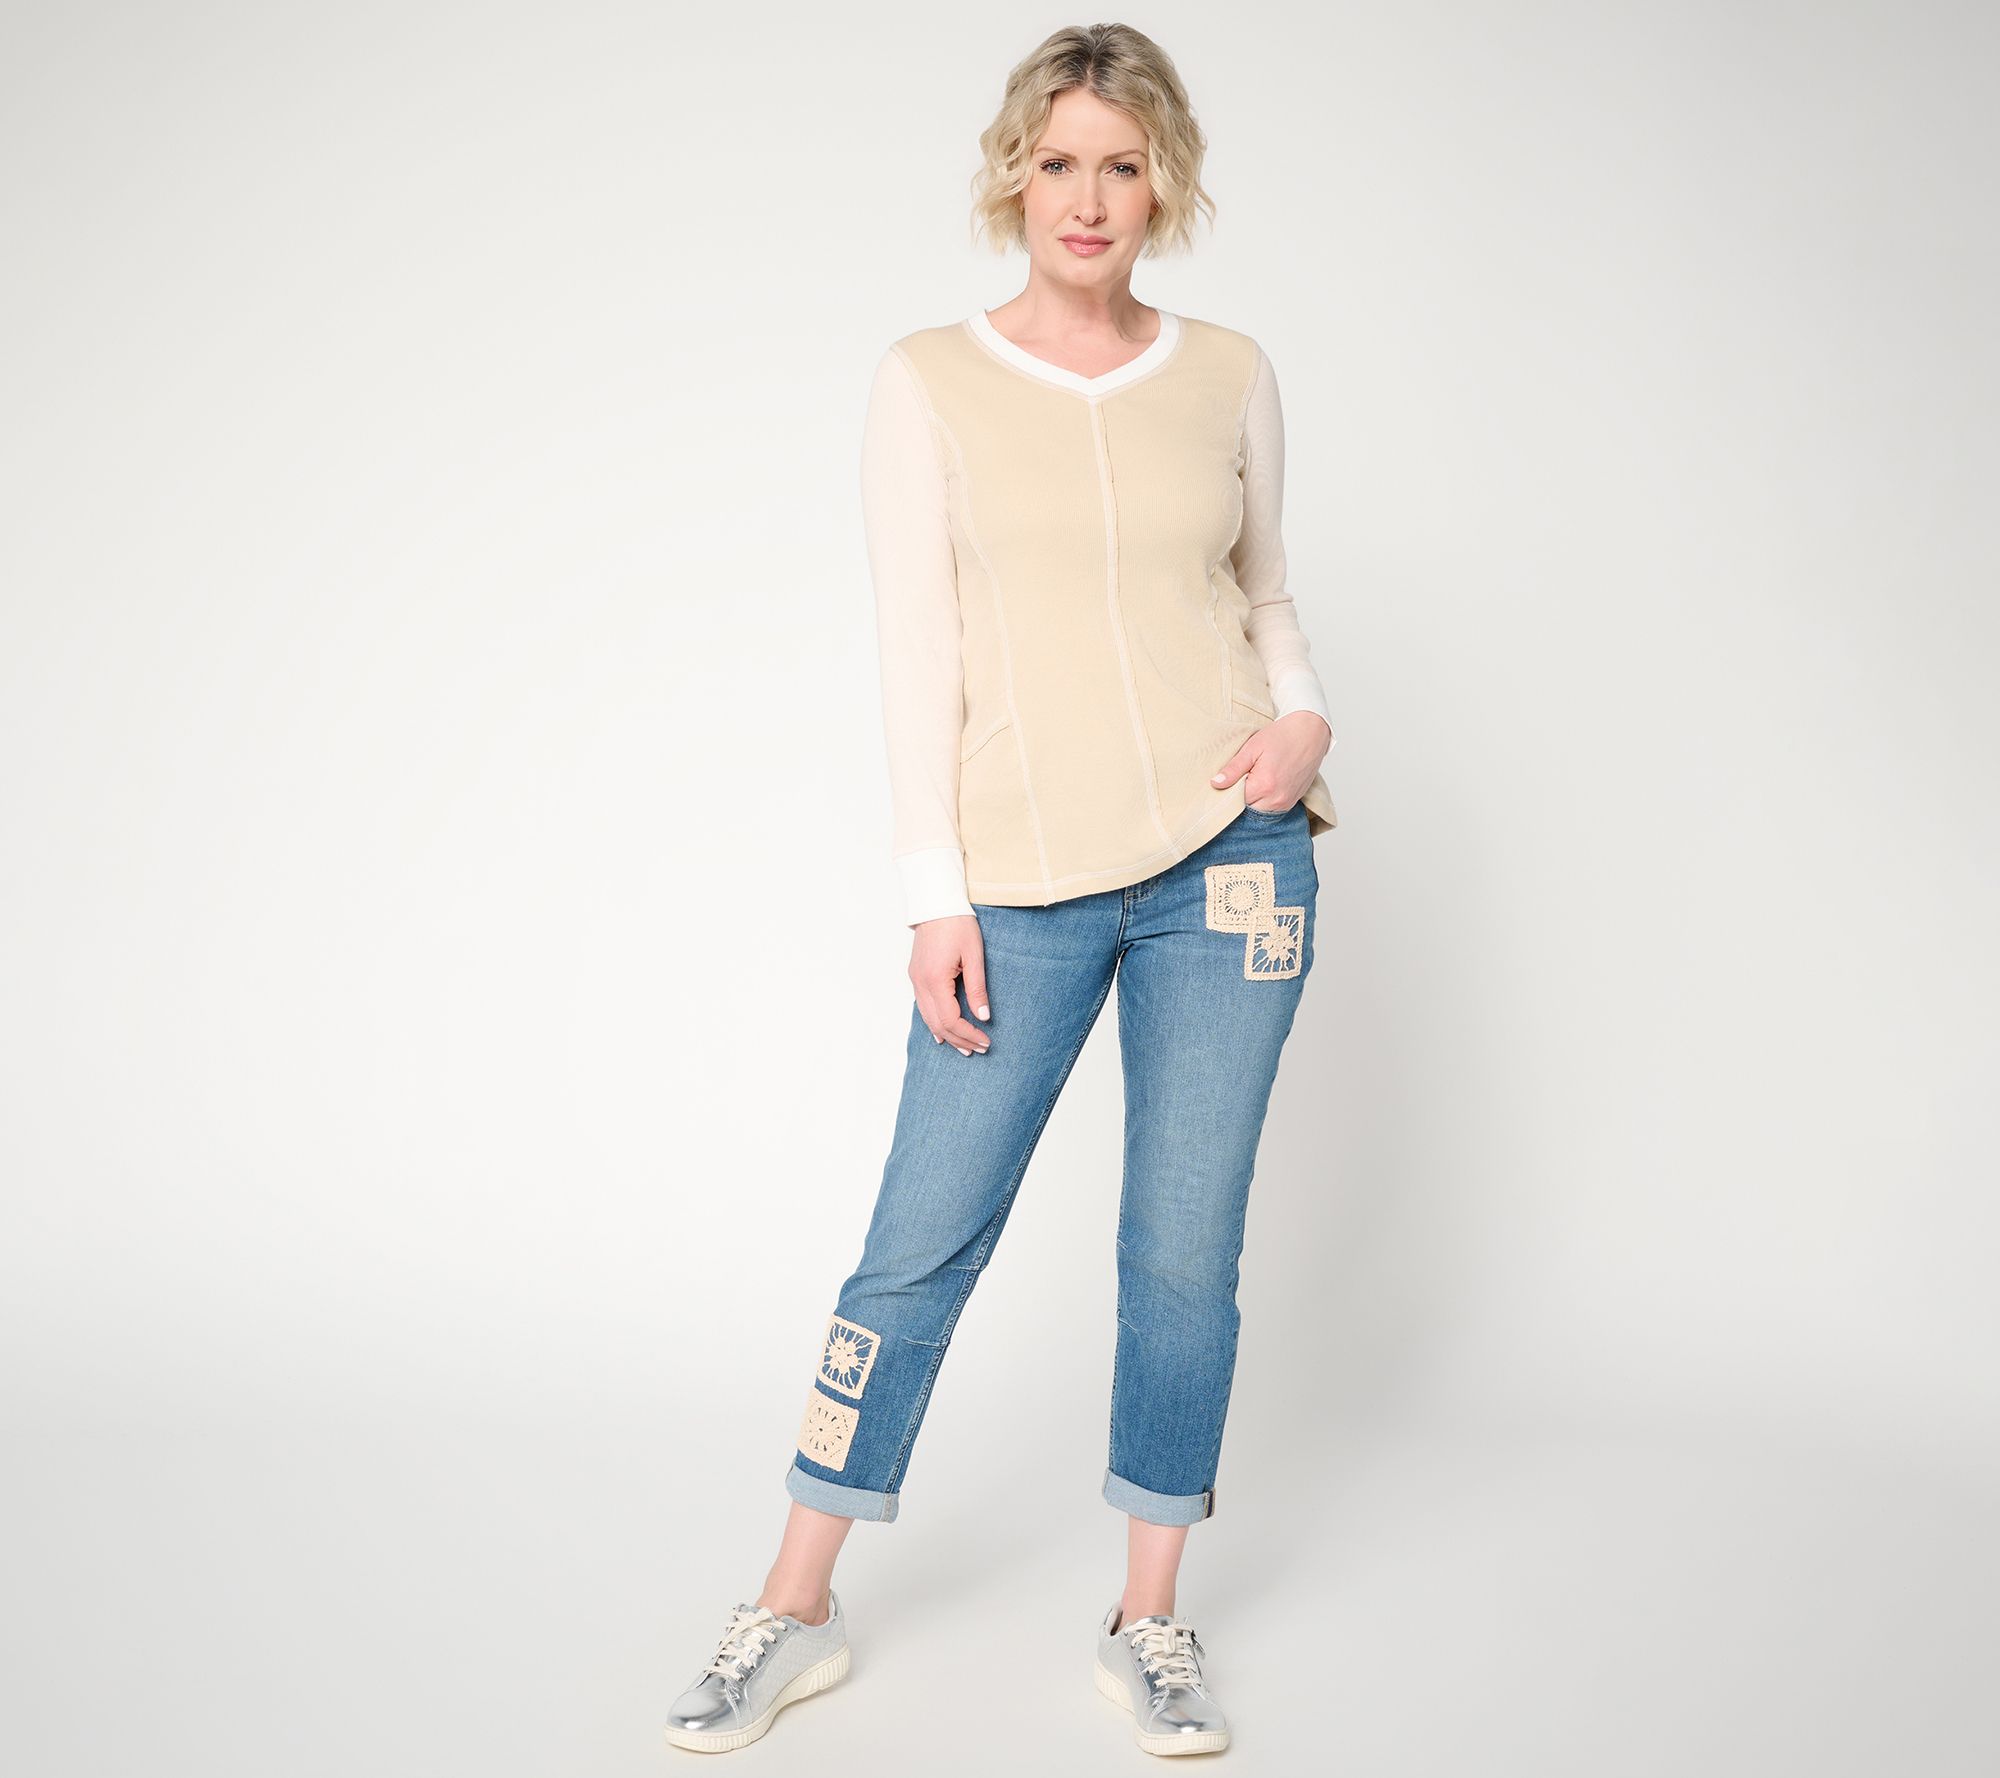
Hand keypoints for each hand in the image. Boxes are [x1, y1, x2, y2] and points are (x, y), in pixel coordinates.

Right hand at [909, 915, 990, 1055]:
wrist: (936, 902)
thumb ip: (977, 989)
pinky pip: (922, 1007)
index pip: (951, 1019)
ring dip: (946, 1034)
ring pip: (927, 1018)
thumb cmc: (957, 924)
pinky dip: (934, 1022)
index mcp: (935, 979)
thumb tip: (983, 1017)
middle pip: (938, 1024)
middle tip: (978, 1049)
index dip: (968, 1034)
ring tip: (964, 1047)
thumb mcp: (974, 956)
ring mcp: (915, 979)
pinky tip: (942, 1031)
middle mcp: (920, 983)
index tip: (986, 1041)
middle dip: (959, 1040)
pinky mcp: (915, 975)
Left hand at [1211, 711, 1330, 810]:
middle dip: (1239, 797)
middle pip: (1247, 809)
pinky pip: (1271, 809)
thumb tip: (1216, 783)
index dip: (1227, 791)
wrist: (1311, 732)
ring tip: (1254, 778)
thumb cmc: (1283, 736)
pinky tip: (1264, 783)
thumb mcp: (1252, 748)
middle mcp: (1277, 799)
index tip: (1226, 780)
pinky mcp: (1293, 801)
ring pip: (1259, 811)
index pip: (1234, 801)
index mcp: (1264, 786)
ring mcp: (1287, 802)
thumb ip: (1234, 769)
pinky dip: (1264, 800)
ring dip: (1252, 800)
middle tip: (1241, 777)